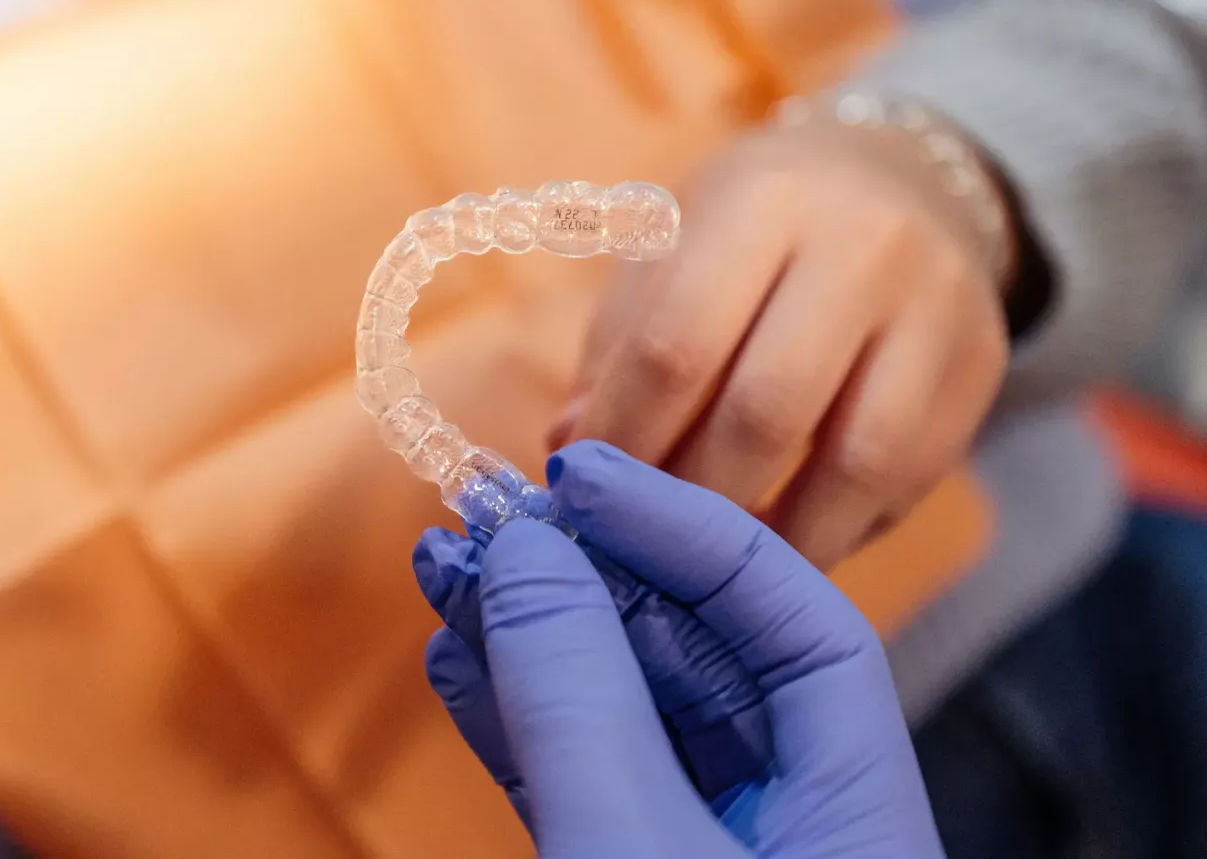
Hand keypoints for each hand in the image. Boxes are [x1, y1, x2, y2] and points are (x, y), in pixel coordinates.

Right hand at [412, 441, 944, 857]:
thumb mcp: (637, 846)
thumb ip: (581, 700)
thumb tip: (525, 550)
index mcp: (852, 800)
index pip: (791, 615)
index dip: (685, 527)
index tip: (579, 477)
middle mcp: (785, 811)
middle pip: (691, 650)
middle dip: (582, 573)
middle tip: (490, 508)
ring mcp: (697, 844)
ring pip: (615, 705)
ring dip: (526, 633)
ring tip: (446, 564)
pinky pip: (569, 771)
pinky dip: (511, 713)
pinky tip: (455, 652)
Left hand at [551, 119, 1010, 567]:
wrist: (899, 180)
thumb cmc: (749, 235)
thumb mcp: (670, 255)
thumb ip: (620, 350)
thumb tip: (568, 450)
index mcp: (764, 203)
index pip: (678, 345)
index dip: (624, 438)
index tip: (581, 496)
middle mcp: (865, 246)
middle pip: (766, 412)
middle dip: (692, 499)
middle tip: (641, 546)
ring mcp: (940, 310)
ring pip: (856, 463)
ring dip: (773, 538)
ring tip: (712, 572)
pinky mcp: (982, 370)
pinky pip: (907, 483)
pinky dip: (835, 532)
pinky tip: (780, 553)